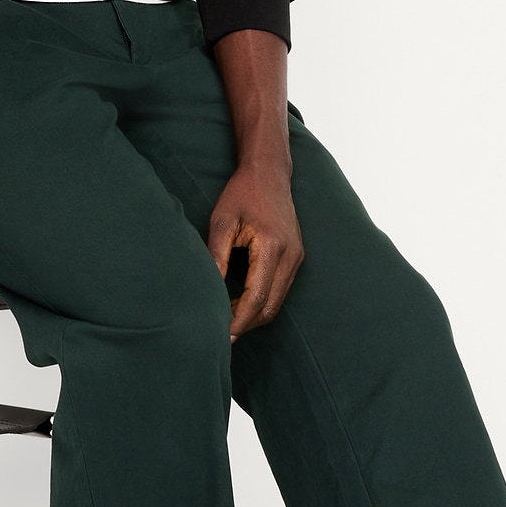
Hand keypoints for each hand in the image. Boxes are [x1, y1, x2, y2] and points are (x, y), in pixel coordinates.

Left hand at [208, 158, 303, 339]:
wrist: (268, 173)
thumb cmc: (242, 193)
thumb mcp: (222, 221)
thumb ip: (216, 256)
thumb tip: (208, 290)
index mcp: (272, 247)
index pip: (256, 297)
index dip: (238, 320)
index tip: (221, 334)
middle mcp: (291, 256)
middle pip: (270, 306)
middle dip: (246, 324)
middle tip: (221, 334)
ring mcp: (297, 257)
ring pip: (278, 301)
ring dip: (254, 315)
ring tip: (228, 321)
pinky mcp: (297, 257)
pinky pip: (281, 289)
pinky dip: (263, 301)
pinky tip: (242, 302)